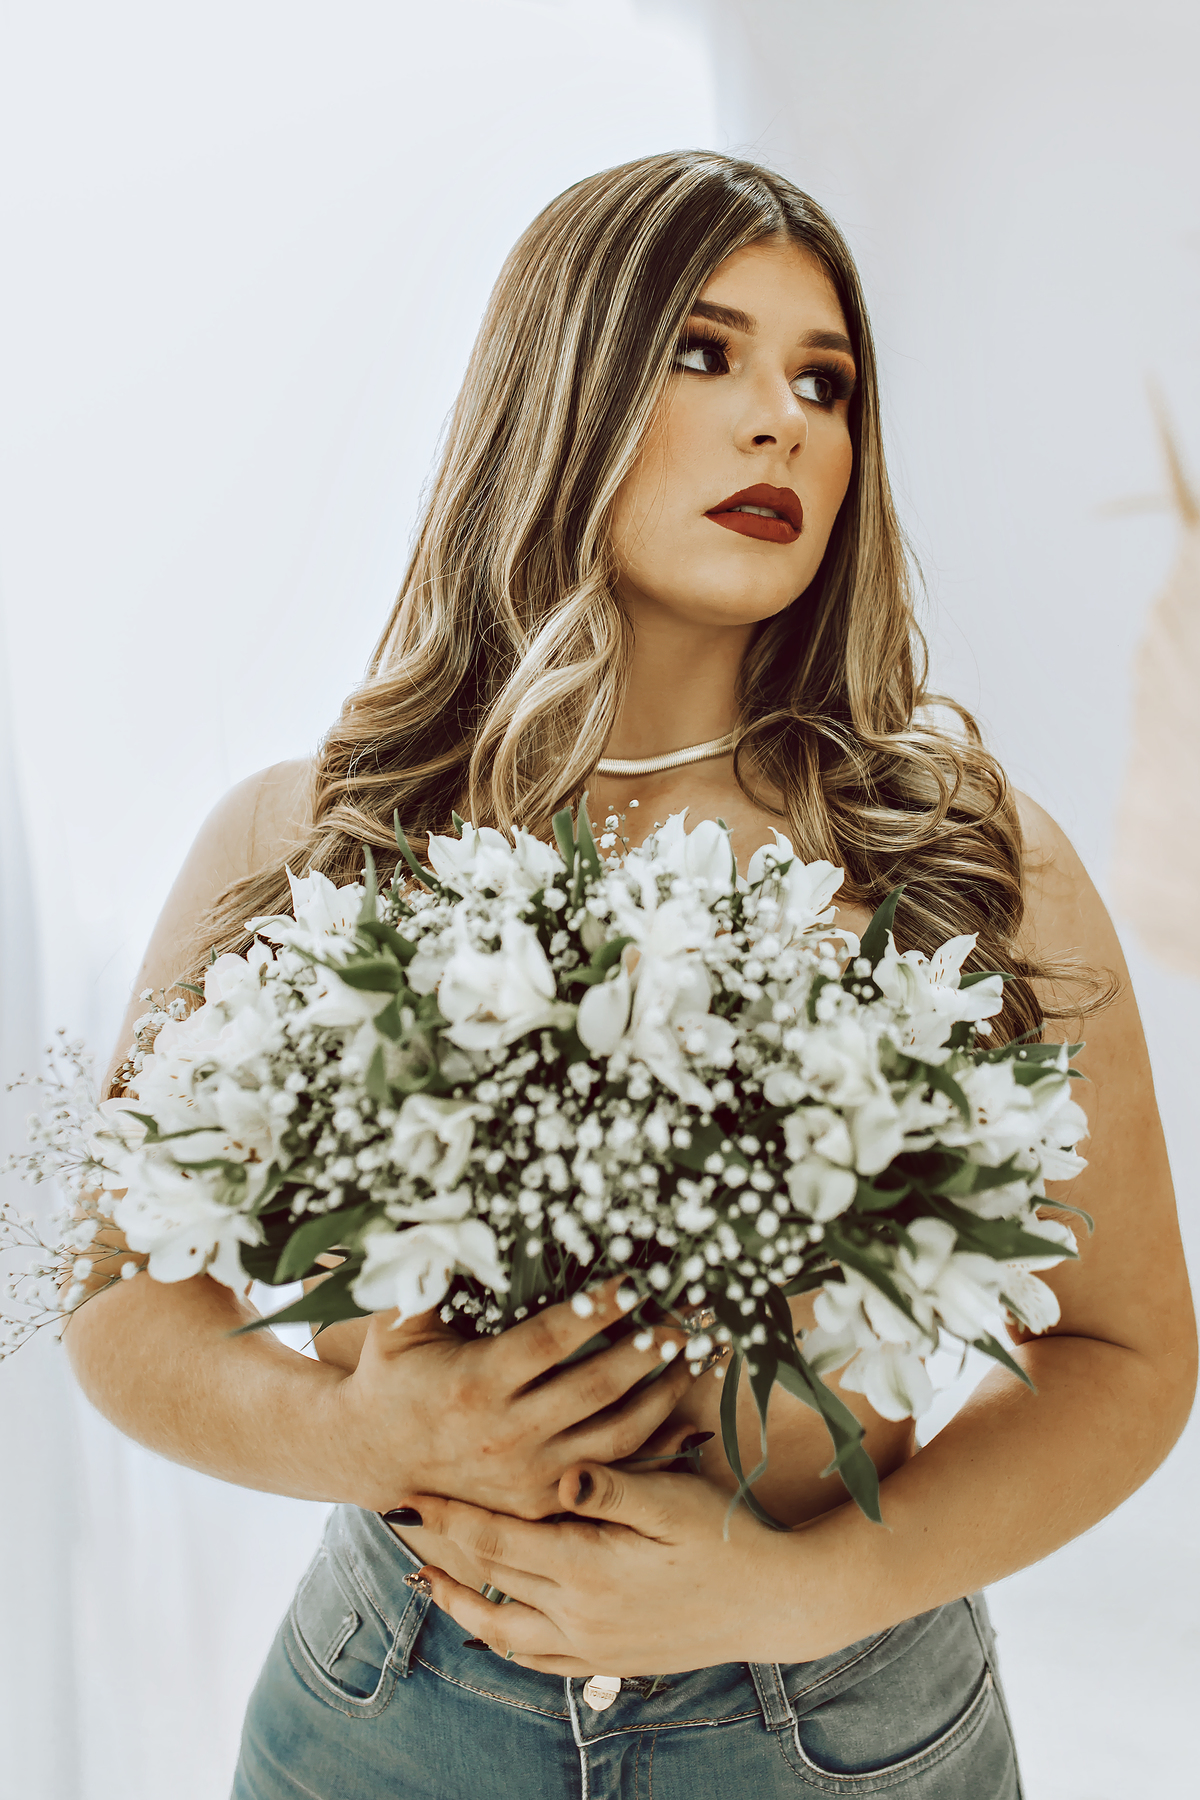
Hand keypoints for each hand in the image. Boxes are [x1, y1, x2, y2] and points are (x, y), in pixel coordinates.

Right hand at [336, 1279, 699, 1517]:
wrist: (375, 1455)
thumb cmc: (393, 1373)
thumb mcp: (398, 1322)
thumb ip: (425, 1276)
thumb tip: (450, 1222)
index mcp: (475, 1384)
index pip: (551, 1341)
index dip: (598, 1310)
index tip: (635, 1281)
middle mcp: (506, 1435)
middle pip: (595, 1388)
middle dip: (648, 1349)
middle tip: (687, 1314)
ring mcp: (528, 1474)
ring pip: (614, 1435)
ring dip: (662, 1393)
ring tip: (694, 1353)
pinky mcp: (540, 1500)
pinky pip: (610, 1472)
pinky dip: (652, 1442)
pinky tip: (681, 1410)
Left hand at [404, 1458, 793, 1674]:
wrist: (777, 1603)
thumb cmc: (728, 1537)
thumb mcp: (674, 1499)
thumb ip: (613, 1486)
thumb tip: (560, 1470)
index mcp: (588, 1568)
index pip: (497, 1538)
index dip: (448, 1514)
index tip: (409, 1490)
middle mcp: (580, 1615)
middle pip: (489, 1579)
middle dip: (440, 1547)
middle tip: (397, 1520)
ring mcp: (594, 1645)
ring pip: (503, 1630)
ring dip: (460, 1602)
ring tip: (427, 1577)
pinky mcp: (612, 1660)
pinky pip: (539, 1660)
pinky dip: (505, 1642)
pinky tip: (493, 1626)